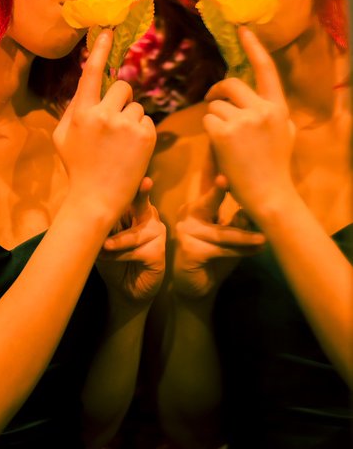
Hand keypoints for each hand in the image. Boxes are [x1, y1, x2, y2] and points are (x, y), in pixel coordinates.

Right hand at [53, 30, 156, 222]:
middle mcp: (104, 114)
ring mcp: (127, 125)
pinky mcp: (146, 136)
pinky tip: (131, 150)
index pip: (92, 74)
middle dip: (121, 99)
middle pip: (123, 86)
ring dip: (131, 118)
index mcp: (81, 112)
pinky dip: (141, 131)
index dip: (101, 50)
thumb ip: (74, 109)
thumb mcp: (63, 136)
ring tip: (121, 144)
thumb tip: (88, 88)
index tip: (109, 30)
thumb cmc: (77, 166)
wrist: (96, 199)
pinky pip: (147, 120)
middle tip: (114, 121)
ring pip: (136, 105)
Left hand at [96, 178, 165, 304]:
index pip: (131, 195)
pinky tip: (111, 260)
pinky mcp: (158, 251)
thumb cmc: (113, 261)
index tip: (134, 174)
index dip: (131, 185)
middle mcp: (148, 218)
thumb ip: (101, 227)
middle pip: (143, 204)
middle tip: (146, 182)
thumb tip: (88, 215)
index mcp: (134, 211)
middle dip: (142, 193)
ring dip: (114, 244)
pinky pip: (135, 250)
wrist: (124, 290)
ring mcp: (157, 233)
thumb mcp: (102, 241)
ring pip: (133, 234)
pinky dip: (119, 256)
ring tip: (103, 249)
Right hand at [173, 184, 265, 298]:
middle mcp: (187, 215)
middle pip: (209, 204)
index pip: (206, 190)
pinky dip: (240, 252)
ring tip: (264, 239)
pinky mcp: (189, 250)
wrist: (196, 287)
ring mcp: (184, 232)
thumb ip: (237, 223)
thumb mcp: (229, 238)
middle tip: (225, 180)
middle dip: (218, 191)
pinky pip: (220, 249)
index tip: (218, 161)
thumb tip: (249, 209)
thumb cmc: (214, 258)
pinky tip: (255, 251)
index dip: (212, 174)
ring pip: (221, 233)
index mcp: (195, 208)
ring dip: (245, 238)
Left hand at [203, 26, 294, 219]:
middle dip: (218, 91)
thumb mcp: (286, 134)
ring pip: (215, 105)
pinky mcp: (223, 132)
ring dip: (214, 118)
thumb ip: (273, 114)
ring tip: (226, 141)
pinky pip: (207, 119)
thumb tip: (259, 101)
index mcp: (278, 107)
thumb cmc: (275, 168)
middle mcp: (261, 109)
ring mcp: (242, 120)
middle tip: (212, 99)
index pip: (266, 70)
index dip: (253, 48)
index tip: (242, 30)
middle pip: (231, 84)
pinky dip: (209, 130)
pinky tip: (220, 147)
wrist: (269, 195)